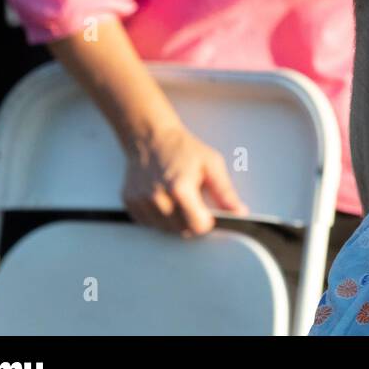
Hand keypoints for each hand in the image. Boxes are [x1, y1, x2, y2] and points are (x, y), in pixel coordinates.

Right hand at [122, 123, 247, 236]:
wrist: (151, 137)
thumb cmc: (182, 148)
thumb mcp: (211, 164)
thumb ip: (225, 192)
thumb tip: (239, 211)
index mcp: (180, 189)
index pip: (198, 227)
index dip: (207, 222)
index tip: (208, 213)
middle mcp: (157, 198)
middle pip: (182, 230)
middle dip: (192, 221)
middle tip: (193, 201)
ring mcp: (140, 201)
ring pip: (165, 229)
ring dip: (175, 221)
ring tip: (178, 198)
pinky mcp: (130, 202)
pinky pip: (148, 223)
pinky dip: (158, 217)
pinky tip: (163, 199)